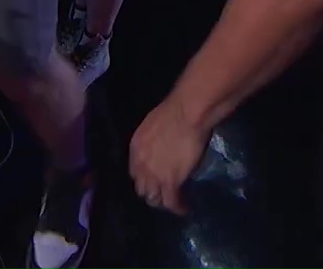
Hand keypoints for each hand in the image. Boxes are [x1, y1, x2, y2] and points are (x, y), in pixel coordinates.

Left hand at [129, 97, 206, 214]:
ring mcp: (154, 176)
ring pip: (154, 199)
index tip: (154, 178)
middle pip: (142, 188)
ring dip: (163, 202)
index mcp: (135, 149)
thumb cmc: (175, 112)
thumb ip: (154, 141)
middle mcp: (140, 165)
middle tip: (163, 193)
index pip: (135, 172)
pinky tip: (185, 209)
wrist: (187, 114)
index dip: (145, 177)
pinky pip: (172, 202)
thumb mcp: (154, 126)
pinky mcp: (170, 183)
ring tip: (173, 202)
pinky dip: (178, 207)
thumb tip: (163, 145)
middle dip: (151, 192)